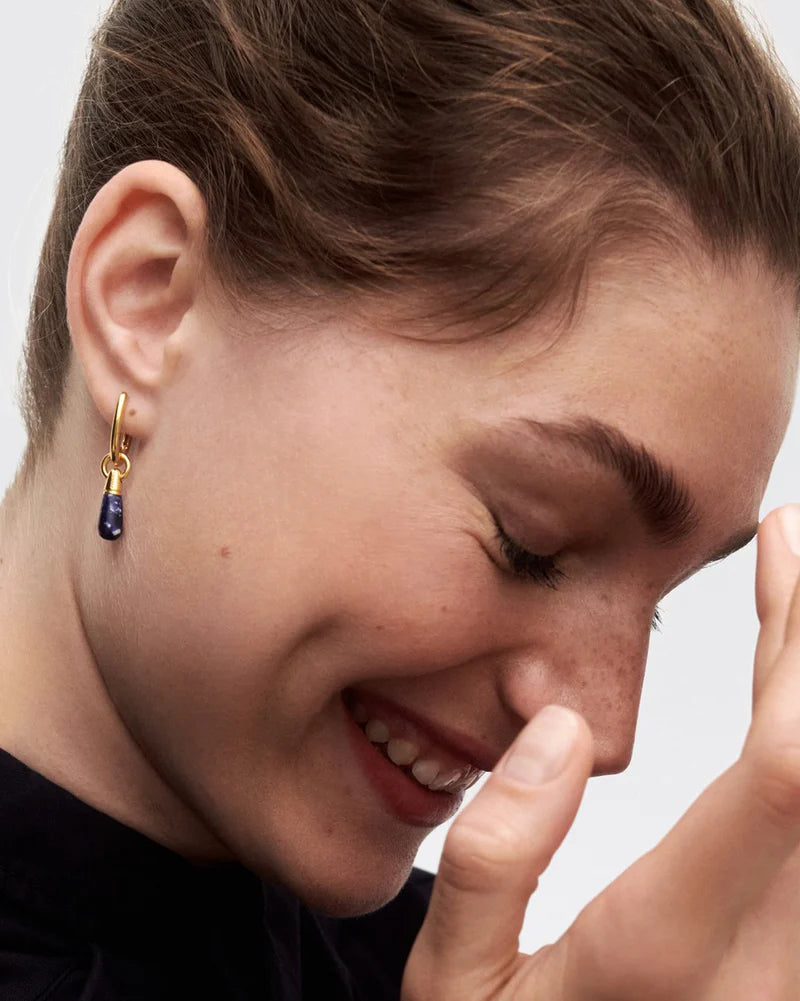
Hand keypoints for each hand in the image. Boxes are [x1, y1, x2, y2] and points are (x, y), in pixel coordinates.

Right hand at [402, 505, 799, 1000]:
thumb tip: (557, 728)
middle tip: (794, 543)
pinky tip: (787, 701)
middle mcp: (766, 972)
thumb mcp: (453, 987)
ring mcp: (792, 978)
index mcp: (666, 957)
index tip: (781, 550)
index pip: (780, 784)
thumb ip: (497, 857)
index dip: (794, 651)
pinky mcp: (791, 968)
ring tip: (791, 605)